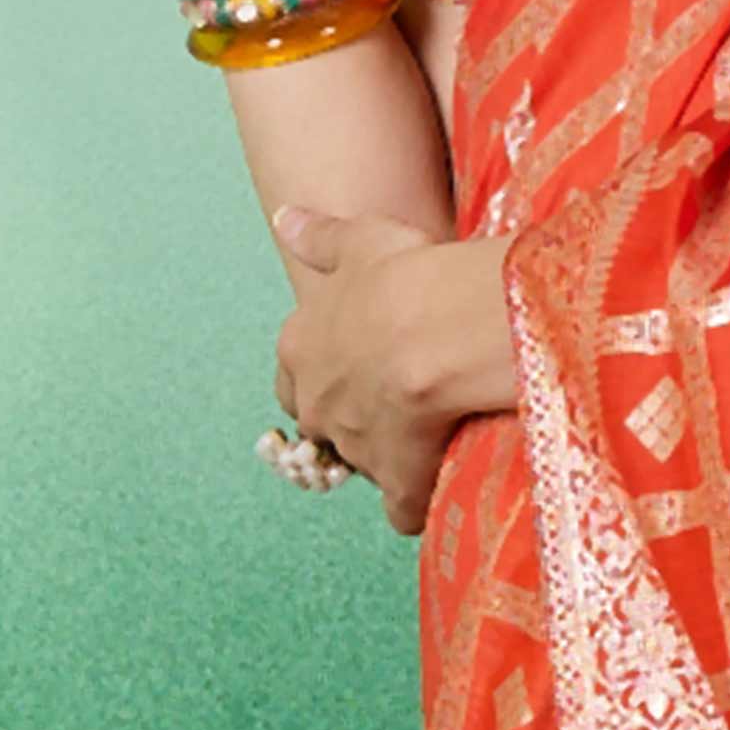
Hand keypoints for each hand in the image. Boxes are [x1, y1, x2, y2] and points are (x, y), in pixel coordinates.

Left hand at [271, 201, 519, 536]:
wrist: (442, 328)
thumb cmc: (405, 278)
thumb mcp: (359, 241)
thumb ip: (320, 238)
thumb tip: (285, 221)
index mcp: (301, 349)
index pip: (293, 377)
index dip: (329, 374)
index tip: (362, 366)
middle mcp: (317, 405)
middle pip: (324, 426)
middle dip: (354, 421)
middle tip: (400, 399)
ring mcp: (354, 448)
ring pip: (364, 464)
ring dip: (392, 456)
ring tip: (435, 434)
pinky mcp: (396, 482)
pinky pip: (402, 509)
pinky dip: (419, 502)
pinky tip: (443, 484)